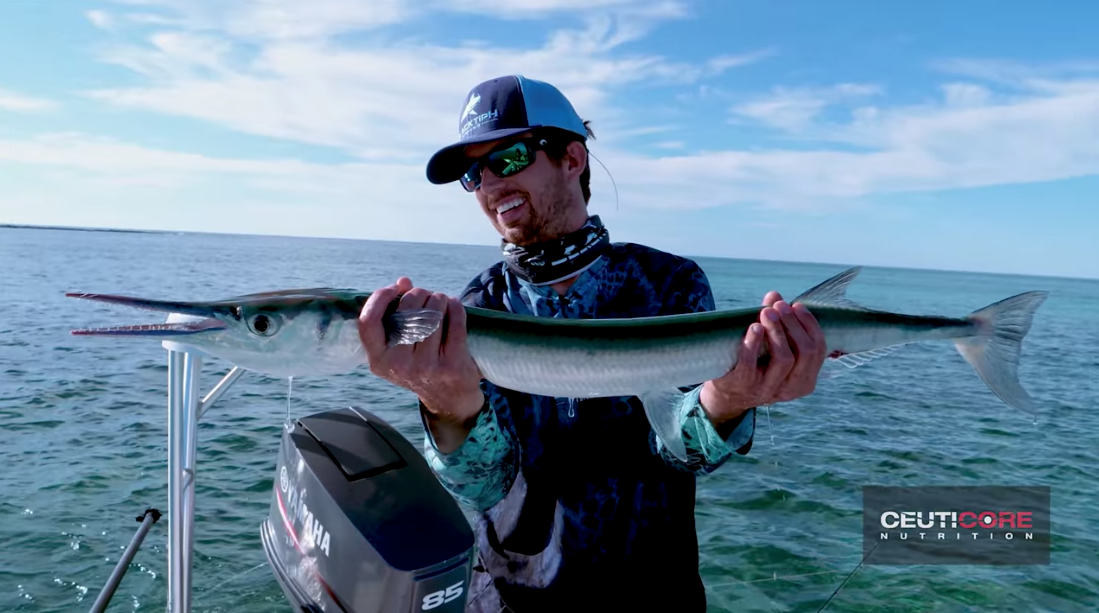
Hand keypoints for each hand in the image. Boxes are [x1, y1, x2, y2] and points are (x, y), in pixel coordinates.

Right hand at [357, 277, 484, 451]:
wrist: (449, 399)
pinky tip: (453, 305)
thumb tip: (403, 282)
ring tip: (440, 301)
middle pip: (406, 312)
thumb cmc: (420, 364)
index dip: (380, 298)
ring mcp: (426, 366)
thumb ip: (395, 316)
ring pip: (432, 314)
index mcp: (379, 360)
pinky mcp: (452, 365)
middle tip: (425, 294)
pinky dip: (455, 307)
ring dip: (438, 299)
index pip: (368, 322)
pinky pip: (455, 322)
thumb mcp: (398, 349)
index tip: (394, 289)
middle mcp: (399, 365)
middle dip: (418, 294)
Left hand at [700, 291, 826, 428]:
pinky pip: (751, 364)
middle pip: (805, 353)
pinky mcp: (744, 386)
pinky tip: (754, 328)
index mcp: (805, 379)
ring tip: (766, 312)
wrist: (727, 394)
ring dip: (777, 331)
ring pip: (784, 359)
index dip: (809, 325)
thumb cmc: (755, 365)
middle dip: (794, 325)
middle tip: (779, 305)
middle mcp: (791, 388)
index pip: (818, 350)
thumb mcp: (770, 348)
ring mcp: (768, 389)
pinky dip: (754, 343)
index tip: (797, 305)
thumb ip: (775, 322)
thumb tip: (774, 295)